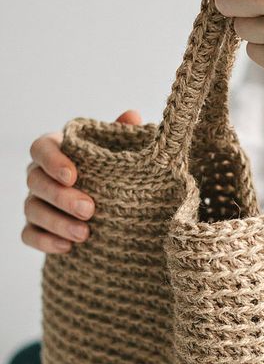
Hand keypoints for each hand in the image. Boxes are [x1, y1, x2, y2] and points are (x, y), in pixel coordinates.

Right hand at [21, 110, 142, 253]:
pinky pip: (29, 235)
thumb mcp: (122, 152)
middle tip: (89, 209)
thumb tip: (133, 115)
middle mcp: (41, 174)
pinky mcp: (36, 228)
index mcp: (58, 150)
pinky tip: (67, 248)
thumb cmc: (115, 172)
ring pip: (32, 209)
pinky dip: (46, 242)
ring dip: (57, 223)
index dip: (53, 161)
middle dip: (61, 196)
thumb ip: (125, 135)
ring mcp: (36, 201)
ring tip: (84, 234)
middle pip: (35, 181)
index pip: (41, 148)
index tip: (73, 175)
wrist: (115, 209)